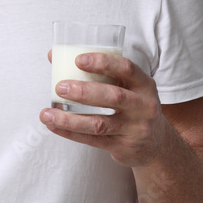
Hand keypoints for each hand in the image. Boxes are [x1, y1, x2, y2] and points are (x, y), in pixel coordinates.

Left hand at [40, 51, 166, 166]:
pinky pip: (93, 141)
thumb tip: (53, 55)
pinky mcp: (124, 147)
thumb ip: (97, 72)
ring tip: (47, 114)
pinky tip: (54, 127)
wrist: (156, 144)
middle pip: (113, 96)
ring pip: (99, 123)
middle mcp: (143, 106)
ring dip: (70, 119)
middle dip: (84, 92)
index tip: (78, 60)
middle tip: (60, 87)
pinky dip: (71, 133)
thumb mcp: (126, 87)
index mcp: (143, 84)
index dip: (103, 62)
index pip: (126, 68)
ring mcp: (135, 128)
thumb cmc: (132, 106)